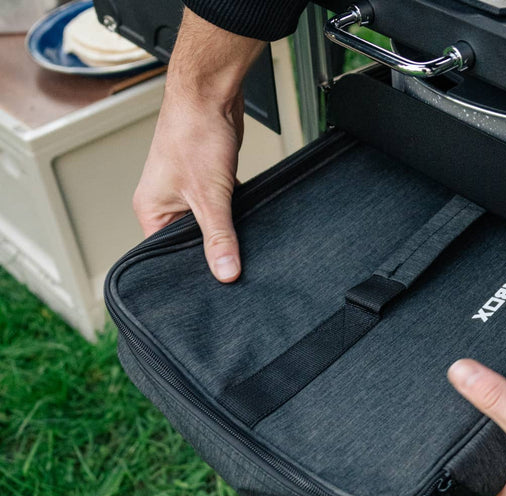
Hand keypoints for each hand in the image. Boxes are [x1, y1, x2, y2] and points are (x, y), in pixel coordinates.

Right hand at [132, 9, 265, 282]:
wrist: (210, 94)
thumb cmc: (194, 134)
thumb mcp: (210, 196)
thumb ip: (219, 237)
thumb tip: (226, 273)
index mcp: (151, 210)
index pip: (166, 254)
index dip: (188, 270)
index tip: (212, 285)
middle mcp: (164, 203)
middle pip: (189, 241)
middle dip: (211, 250)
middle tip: (232, 266)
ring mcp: (186, 192)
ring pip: (209, 225)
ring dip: (225, 231)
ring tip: (241, 244)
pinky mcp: (208, 183)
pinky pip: (222, 209)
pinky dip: (234, 214)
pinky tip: (248, 221)